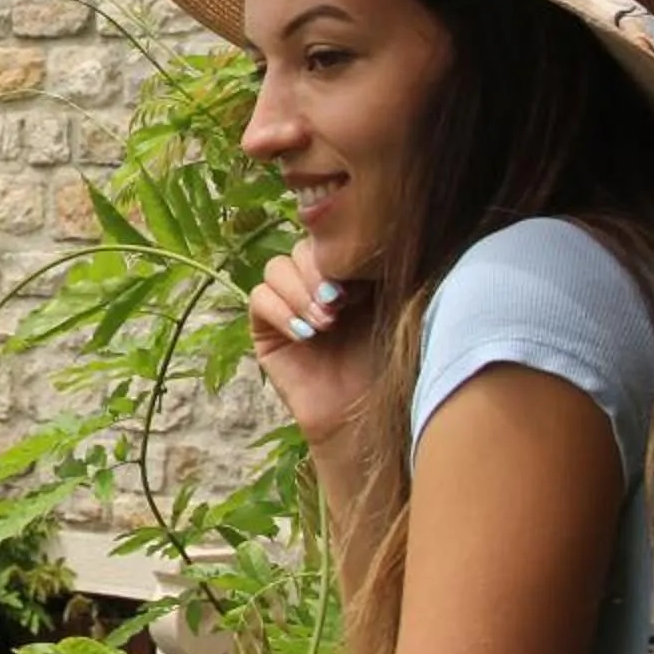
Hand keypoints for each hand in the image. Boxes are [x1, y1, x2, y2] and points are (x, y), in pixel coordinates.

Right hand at [248, 240, 379, 446]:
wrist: (364, 419)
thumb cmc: (388, 367)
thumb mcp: (394, 309)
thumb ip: (379, 272)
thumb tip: (371, 234)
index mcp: (351, 272)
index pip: (332, 239)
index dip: (341, 254)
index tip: (364, 285)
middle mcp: (317, 284)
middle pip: (302, 247)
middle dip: (320, 272)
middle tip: (340, 304)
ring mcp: (289, 304)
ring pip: (276, 268)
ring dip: (300, 292)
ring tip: (326, 324)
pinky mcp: (266, 328)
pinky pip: (259, 298)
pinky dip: (281, 311)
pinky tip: (306, 335)